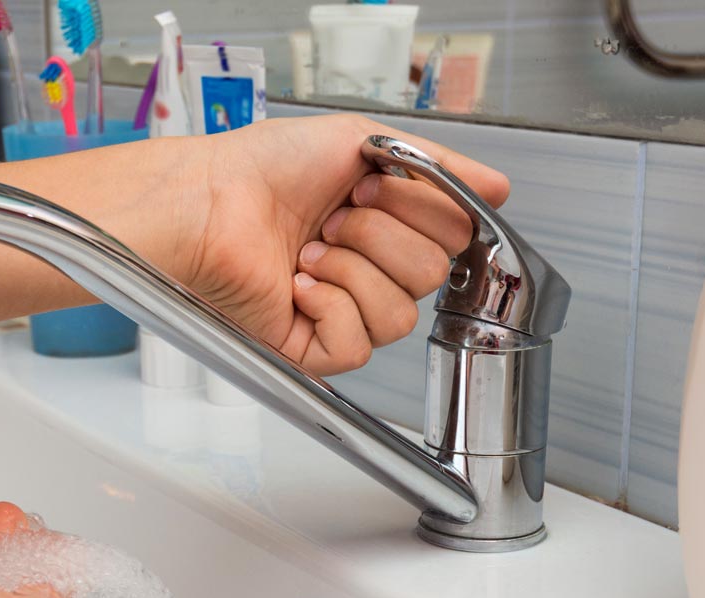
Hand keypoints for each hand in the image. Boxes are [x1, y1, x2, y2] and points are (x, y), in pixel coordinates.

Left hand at [170, 114, 509, 374]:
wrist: (207, 202)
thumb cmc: (262, 167)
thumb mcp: (363, 141)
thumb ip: (439, 167)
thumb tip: (497, 186)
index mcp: (385, 223)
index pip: (453, 236)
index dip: (418, 210)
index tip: (370, 185)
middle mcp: (366, 268)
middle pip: (432, 275)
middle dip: (380, 236)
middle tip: (331, 217)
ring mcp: (340, 311)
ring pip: (400, 315)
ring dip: (352, 271)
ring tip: (309, 250)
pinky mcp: (311, 348)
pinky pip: (358, 346)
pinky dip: (329, 308)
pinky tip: (298, 285)